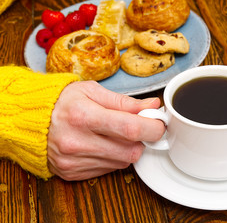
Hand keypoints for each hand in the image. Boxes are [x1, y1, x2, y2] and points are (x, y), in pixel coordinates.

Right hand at [47, 81, 164, 180]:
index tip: (159, 123)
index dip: (152, 127)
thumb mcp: (92, 91)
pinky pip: (108, 169)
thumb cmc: (62, 101)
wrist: (29, 119)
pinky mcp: (72, 172)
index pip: (130, 128)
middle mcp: (77, 142)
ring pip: (122, 162)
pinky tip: (101, 144)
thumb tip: (152, 107)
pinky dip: (113, 157)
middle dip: (142, 140)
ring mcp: (73, 161)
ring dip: (127, 148)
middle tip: (137, 127)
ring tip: (113, 133)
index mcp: (83, 115)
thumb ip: (125, 101)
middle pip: (130, 150)